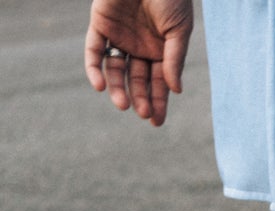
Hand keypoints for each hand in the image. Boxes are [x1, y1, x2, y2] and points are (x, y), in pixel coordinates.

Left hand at [85, 0, 192, 126]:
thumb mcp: (179, 31)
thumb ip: (174, 59)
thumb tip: (175, 90)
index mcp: (161, 52)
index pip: (158, 83)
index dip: (158, 102)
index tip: (156, 121)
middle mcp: (139, 48)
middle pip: (137, 80)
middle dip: (140, 97)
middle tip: (142, 113)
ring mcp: (120, 37)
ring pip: (115, 70)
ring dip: (118, 88)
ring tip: (122, 104)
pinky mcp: (100, 24)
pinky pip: (94, 50)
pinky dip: (94, 68)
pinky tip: (99, 86)